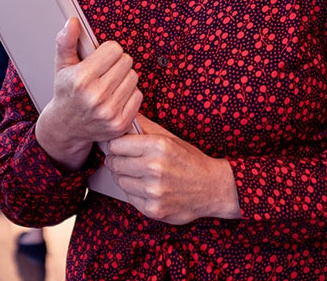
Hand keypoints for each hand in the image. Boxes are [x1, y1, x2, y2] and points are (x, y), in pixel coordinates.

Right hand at [35, 18, 142, 171]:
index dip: (107, 51)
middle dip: (117, 63)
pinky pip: (138, 95)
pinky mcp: (120, 123)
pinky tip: (115, 97)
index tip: (100, 58)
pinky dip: (129, 94)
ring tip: (109, 84)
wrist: (65, 127)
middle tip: (104, 71)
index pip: (114, 49)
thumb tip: (73, 22)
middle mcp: (95, 96)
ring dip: (124, 77)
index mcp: (81, 79)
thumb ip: (67, 41)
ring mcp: (109, 112)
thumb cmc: (66, 92)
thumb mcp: (62, 65)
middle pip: (126, 61)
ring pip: (134, 77)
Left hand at [103, 115, 240, 224]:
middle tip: (124, 159)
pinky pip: (129, 197)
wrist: (211, 188)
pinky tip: (146, 187)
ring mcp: (153, 191)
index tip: (117, 146)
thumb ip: (146, 126)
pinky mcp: (153, 209)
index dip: (114, 145)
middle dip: (116, 160)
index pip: (116, 144)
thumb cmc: (190, 160)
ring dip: (124, 176)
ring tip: (137, 173)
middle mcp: (154, 168)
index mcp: (158, 146)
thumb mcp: (170, 138)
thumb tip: (125, 117)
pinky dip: (134, 192)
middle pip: (114, 163)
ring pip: (119, 181)